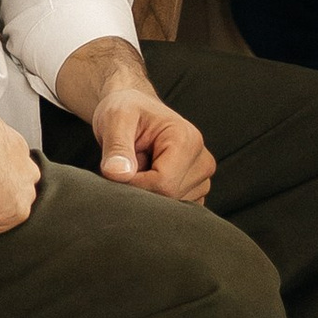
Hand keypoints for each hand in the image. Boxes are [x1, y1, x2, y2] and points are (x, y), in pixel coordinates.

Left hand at [87, 76, 216, 203]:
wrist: (134, 109)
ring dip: (148, 192)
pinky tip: (149, 178)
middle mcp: (202, 160)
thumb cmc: (126, 110)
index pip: (163, 183)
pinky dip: (157, 199)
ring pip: (173, 206)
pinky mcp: (198, 189)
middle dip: (141, 188)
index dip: (134, 184)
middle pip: (169, 197)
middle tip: (128, 164)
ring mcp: (203, 177)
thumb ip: (116, 148)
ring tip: (140, 167)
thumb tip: (118, 174)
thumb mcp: (115, 120)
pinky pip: (176, 208)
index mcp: (186, 139)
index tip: (118, 169)